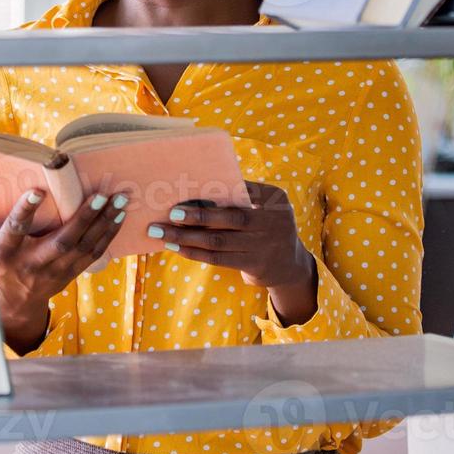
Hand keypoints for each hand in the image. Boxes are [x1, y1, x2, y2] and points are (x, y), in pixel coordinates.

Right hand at [0, 189, 127, 354]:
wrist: (10, 305)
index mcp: (6, 253)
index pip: (15, 230)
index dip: (25, 211)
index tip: (37, 192)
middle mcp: (31, 264)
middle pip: (61, 242)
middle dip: (84, 218)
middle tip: (102, 195)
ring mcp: (53, 273)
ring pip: (83, 249)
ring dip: (104, 224)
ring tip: (120, 202)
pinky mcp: (68, 276)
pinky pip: (92, 256)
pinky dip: (108, 235)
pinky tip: (118, 218)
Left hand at [147, 181, 318, 325]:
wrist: (291, 265)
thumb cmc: (265, 226)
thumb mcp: (265, 207)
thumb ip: (241, 197)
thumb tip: (196, 188)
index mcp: (275, 197)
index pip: (242, 189)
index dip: (215, 191)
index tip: (187, 189)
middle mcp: (273, 220)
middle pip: (229, 217)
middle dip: (197, 215)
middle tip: (171, 213)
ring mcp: (265, 245)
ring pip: (218, 240)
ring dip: (186, 236)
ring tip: (161, 232)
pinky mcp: (255, 265)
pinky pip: (218, 258)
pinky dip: (194, 252)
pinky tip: (175, 246)